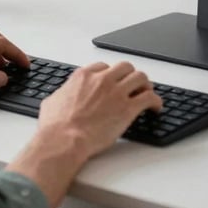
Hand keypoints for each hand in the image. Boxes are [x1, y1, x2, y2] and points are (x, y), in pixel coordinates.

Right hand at [37, 61, 162, 159]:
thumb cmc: (55, 126)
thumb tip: (60, 97)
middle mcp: (102, 80)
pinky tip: (156, 107)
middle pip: (125, 67)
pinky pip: (149, 98)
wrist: (64, 139)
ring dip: (145, 84)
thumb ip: (61, 94)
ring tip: (147, 93)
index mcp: (84, 76)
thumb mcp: (52, 101)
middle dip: (129, 75)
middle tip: (132, 85)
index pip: (103, 67)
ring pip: (140, 77)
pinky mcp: (127, 109)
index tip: (113, 82)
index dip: (110, 75)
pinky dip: (155, 101)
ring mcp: (116, 93)